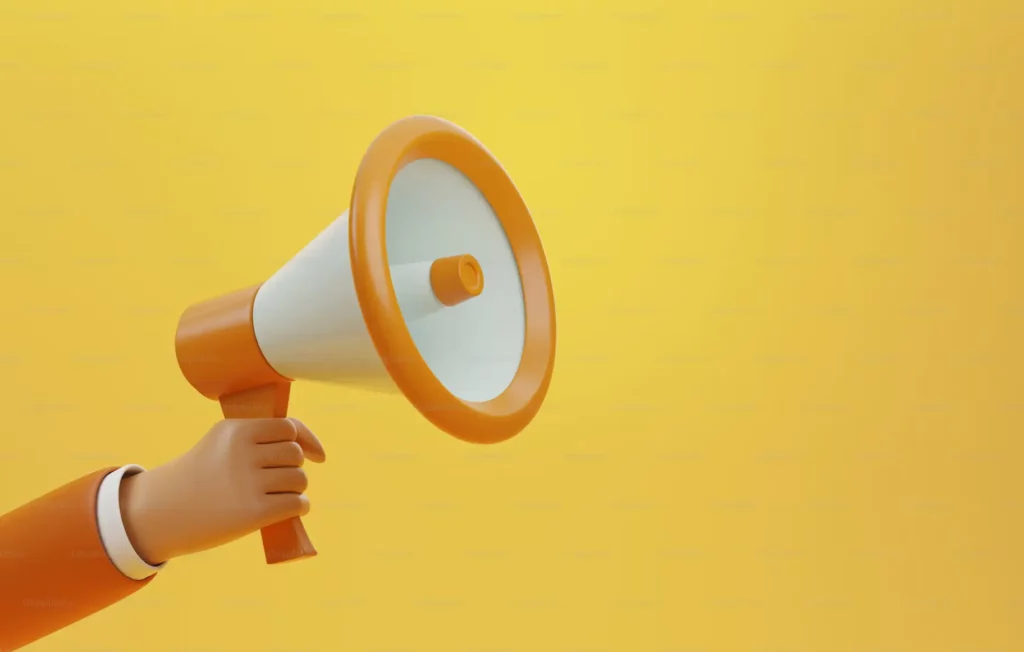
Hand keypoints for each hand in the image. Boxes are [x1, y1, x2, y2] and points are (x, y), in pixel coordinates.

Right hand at [119, 418, 326, 564]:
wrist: (161, 512)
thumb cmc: (199, 476)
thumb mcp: (222, 443)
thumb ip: (258, 438)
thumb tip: (308, 447)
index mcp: (236, 430)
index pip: (289, 428)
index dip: (306, 441)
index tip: (317, 455)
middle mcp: (243, 452)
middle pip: (295, 455)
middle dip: (294, 468)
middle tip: (278, 481)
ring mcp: (248, 483)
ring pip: (299, 480)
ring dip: (296, 489)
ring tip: (278, 496)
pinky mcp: (253, 512)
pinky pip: (297, 504)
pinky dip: (299, 507)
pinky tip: (289, 509)